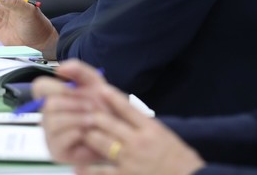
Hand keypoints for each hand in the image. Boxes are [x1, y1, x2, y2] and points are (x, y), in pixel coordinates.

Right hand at [34, 60, 112, 164]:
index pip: (39, 86)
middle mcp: (47, 115)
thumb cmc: (105, 109)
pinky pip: (62, 137)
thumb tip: (59, 68)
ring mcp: (50, 134)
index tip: (73, 89)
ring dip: (79, 118)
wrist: (119, 135)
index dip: (56, 86)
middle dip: (75, 103)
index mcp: (53, 97)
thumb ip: (79, 71)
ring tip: (94, 120)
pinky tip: (90, 134)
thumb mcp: (95, 84)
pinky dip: (79, 132)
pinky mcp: (56, 151)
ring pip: (54, 120)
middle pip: (48, 103)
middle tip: (93, 106)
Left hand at [78, 80, 205, 174]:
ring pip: (100, 142)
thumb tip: (125, 110)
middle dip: (93, 117)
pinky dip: (88, 169)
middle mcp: (139, 141)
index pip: (128, 107)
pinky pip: (102, 171)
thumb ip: (143, 124)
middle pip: (108, 122)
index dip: (113, 98)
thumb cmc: (178, 157)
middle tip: (83, 112)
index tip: (101, 90)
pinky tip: (78, 166)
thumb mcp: (163, 134)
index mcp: (150, 128)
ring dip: (89, 137)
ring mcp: (130, 159)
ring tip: (80, 133)